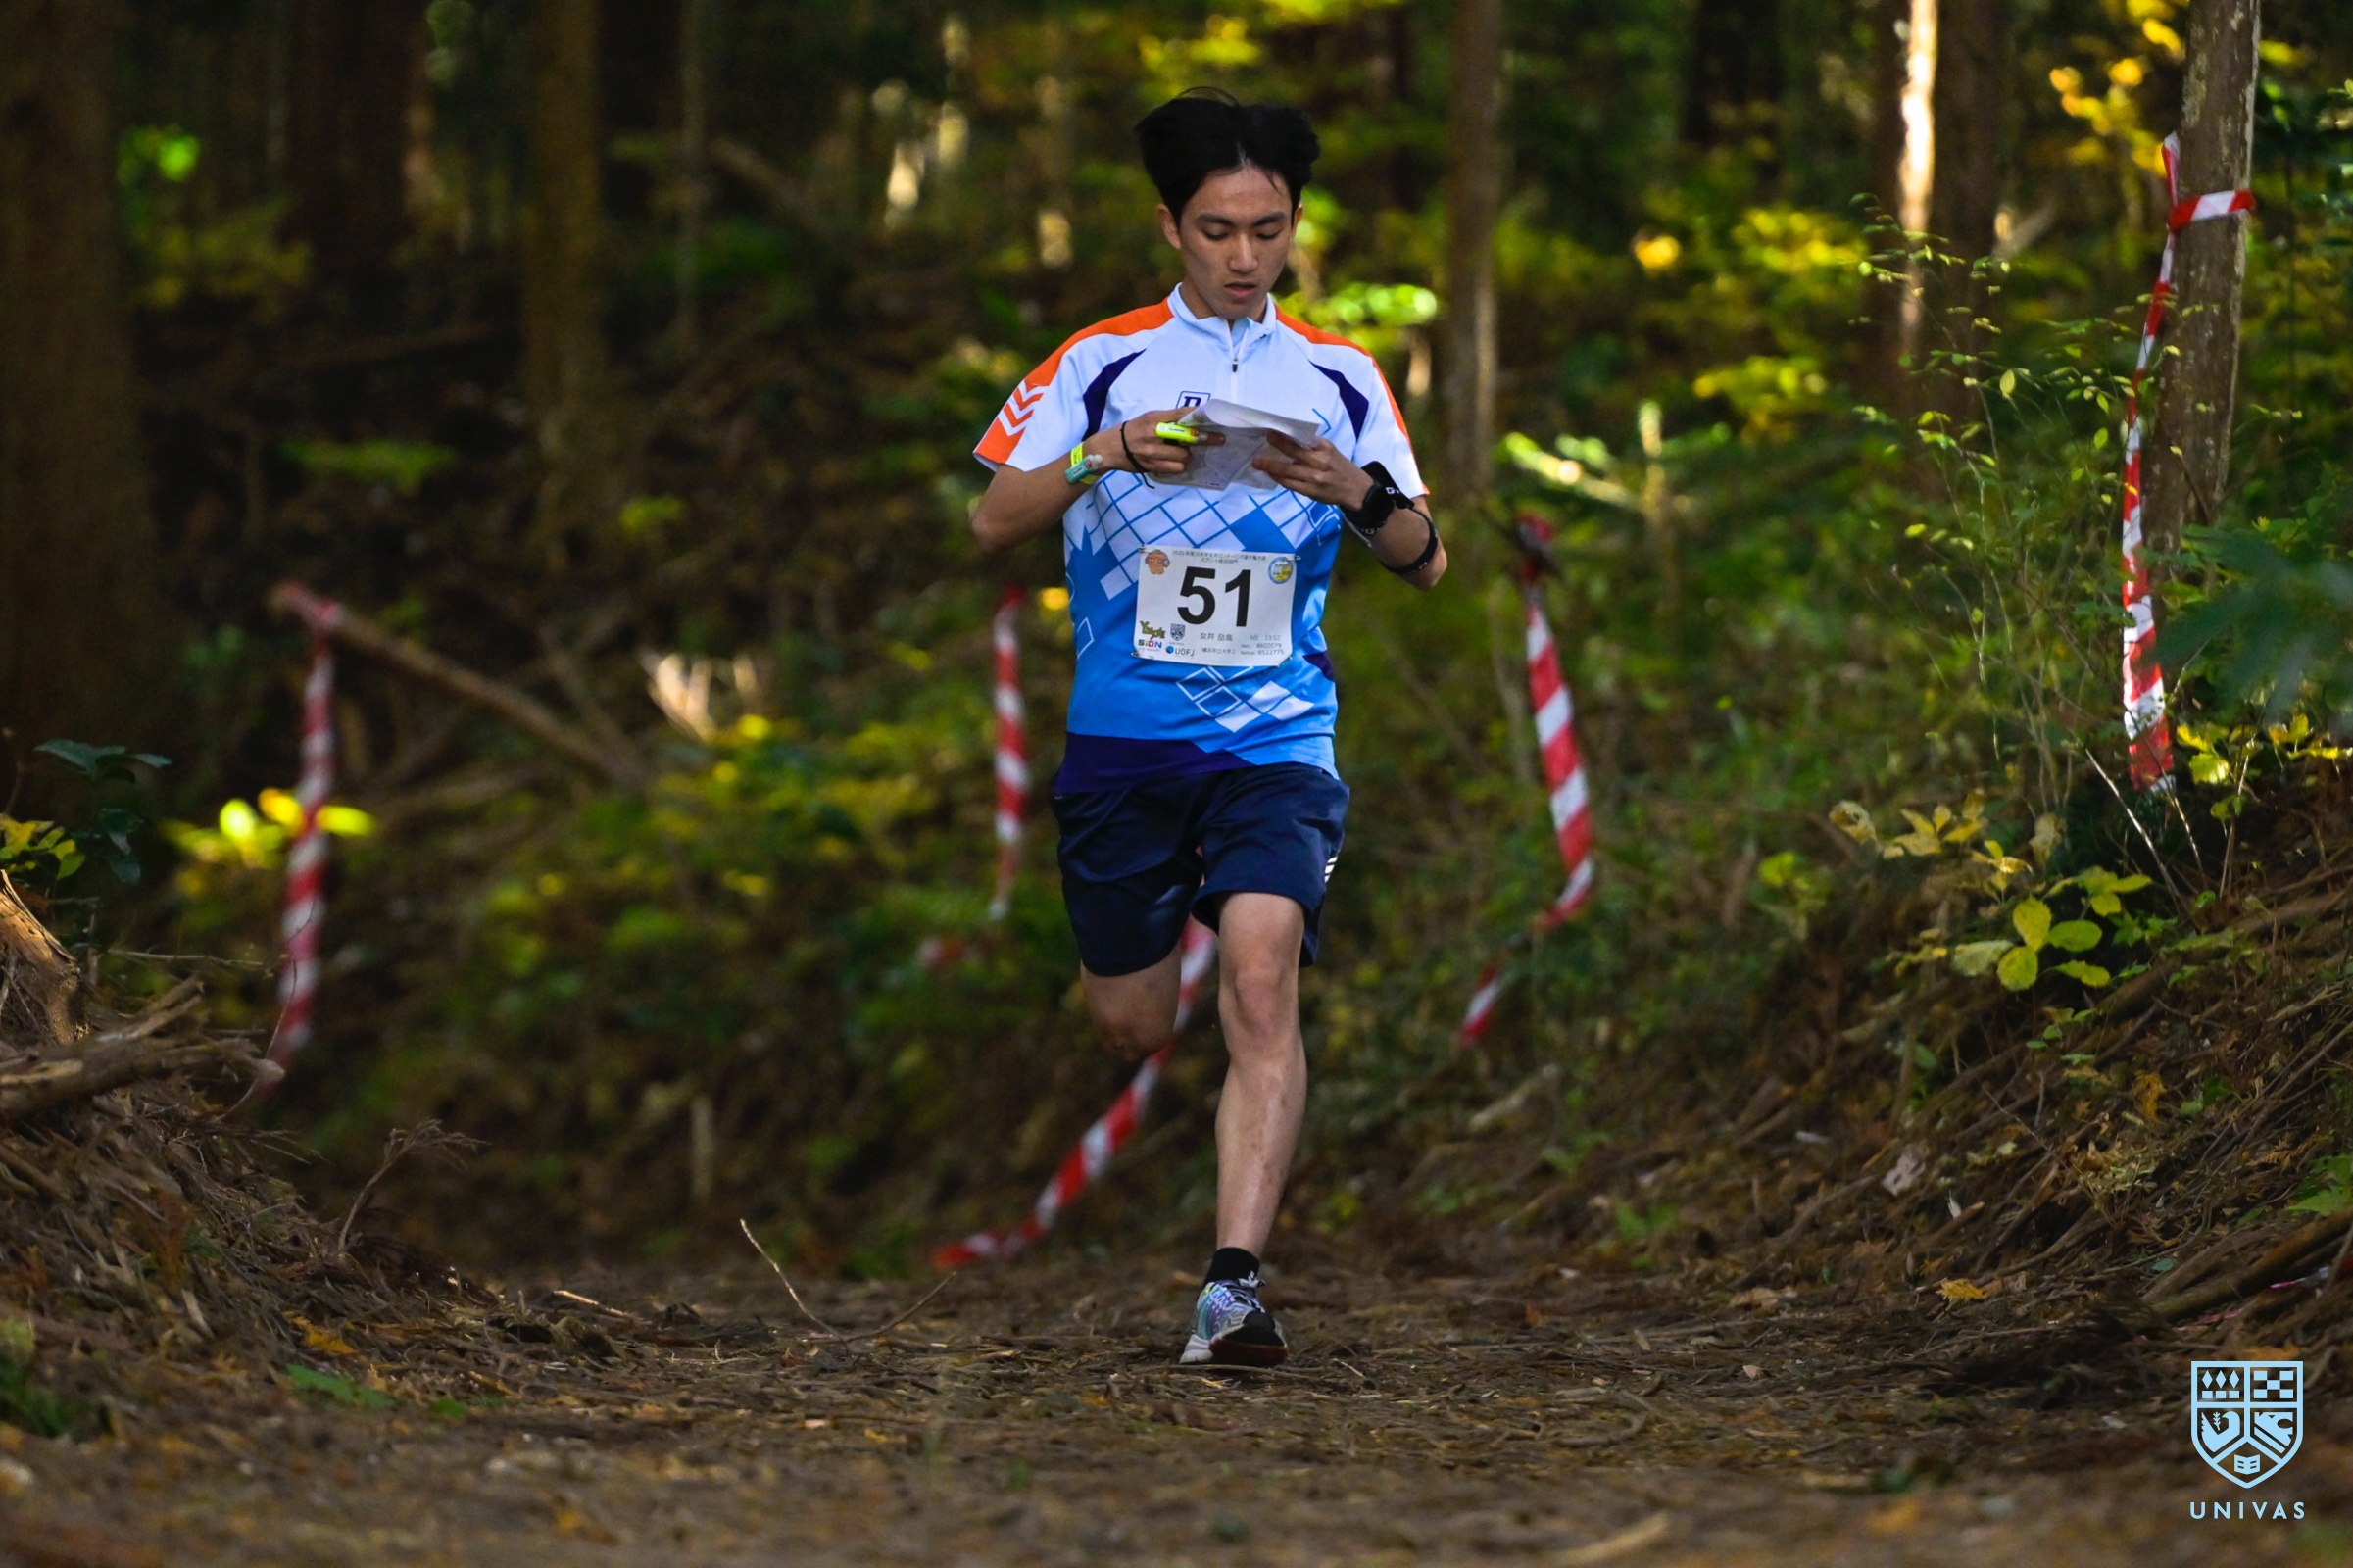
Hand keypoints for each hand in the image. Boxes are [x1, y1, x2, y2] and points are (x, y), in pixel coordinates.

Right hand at [1103, 409, 1219, 477]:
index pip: (1180, 415)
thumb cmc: (1132, 430)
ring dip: (1188, 457)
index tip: (1213, 418)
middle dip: (1204, 440)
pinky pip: (1175, 469)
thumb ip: (1168, 418)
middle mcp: (1154, 434)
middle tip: (1218, 440)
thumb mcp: (1148, 418)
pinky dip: (1180, 466)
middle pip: (1187, 438)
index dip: (1198, 417)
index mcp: (1154, 419)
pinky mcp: (1152, 466)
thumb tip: (1192, 418)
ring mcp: (1153, 452)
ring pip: (1183, 457)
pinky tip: (1177, 463)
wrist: (1109, 448)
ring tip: (1185, 454)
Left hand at [1252, 431, 1371, 508]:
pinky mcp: (1311, 491)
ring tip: (1258, 463)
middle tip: (1259, 448)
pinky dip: (1279, 478)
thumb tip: (1288, 441)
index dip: (1284, 437)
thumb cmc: (1340, 467)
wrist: (1356, 489)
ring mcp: (1315, 478)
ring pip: (1288, 472)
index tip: (1270, 433)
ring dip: (1271, 467)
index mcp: (1324, 448)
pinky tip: (1271, 474)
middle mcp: (1320, 462)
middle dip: (1275, 450)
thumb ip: (1312, 447)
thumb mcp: (1330, 451)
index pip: (1301, 440)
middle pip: (1293, 454)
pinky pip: (1290, 484)